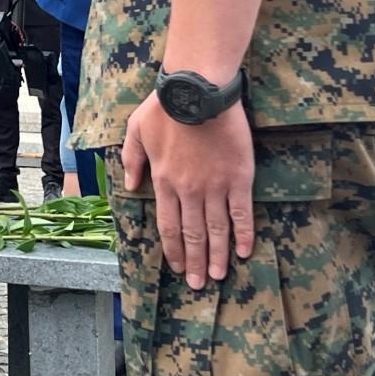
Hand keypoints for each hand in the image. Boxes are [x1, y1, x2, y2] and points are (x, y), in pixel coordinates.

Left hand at [122, 92, 254, 289]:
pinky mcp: (239, 179)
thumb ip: (132, 160)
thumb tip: (130, 184)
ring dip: (217, 256)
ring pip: (216, 230)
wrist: (198, 91)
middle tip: (198, 284)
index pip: (167, 225)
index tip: (176, 266)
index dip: (173, 248)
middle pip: (192, 234)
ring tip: (218, 276)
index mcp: (163, 181)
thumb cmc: (164, 108)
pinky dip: (244, 234)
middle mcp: (188, 191)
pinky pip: (242, 213)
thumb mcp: (135, 131)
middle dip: (194, 261)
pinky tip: (243, 252)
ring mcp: (215, 187)